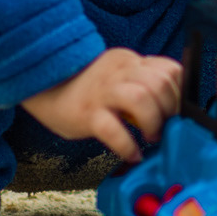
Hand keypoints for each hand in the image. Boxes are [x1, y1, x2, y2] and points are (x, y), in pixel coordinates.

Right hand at [20, 49, 182, 161]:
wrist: (38, 86)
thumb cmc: (81, 88)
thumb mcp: (115, 76)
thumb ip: (139, 83)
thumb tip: (170, 108)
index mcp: (128, 61)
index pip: (169, 69)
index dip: (178, 94)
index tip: (176, 112)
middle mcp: (118, 71)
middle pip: (161, 83)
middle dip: (170, 110)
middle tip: (163, 128)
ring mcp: (102, 91)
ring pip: (142, 99)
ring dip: (153, 123)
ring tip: (149, 137)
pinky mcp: (87, 113)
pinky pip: (114, 130)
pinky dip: (128, 145)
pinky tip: (131, 154)